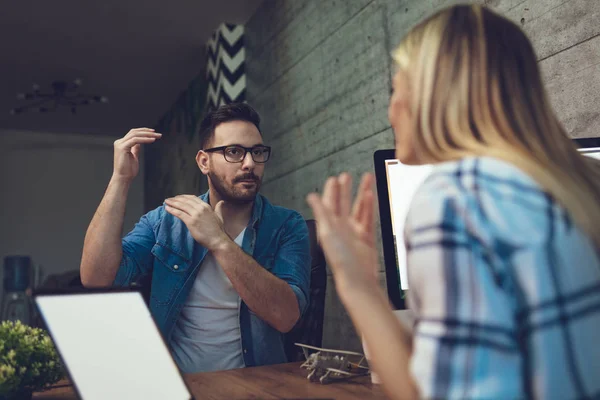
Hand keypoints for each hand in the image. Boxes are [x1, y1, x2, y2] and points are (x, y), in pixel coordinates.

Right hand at [112, 128, 161, 181]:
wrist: (123, 178)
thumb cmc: (128, 170)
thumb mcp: (134, 156)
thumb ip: (135, 149)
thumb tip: (139, 143)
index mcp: (122, 144)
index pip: (133, 133)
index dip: (144, 131)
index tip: (154, 132)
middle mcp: (119, 142)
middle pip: (134, 132)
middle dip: (147, 131)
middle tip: (158, 134)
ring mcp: (120, 144)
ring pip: (135, 134)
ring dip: (147, 134)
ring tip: (157, 136)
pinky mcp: (122, 148)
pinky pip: (135, 140)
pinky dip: (144, 139)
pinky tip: (152, 140)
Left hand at [164, 195, 230, 250]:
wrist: (218, 240)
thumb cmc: (218, 230)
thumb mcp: (219, 216)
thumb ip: (218, 208)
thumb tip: (221, 202)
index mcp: (206, 206)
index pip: (193, 198)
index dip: (184, 197)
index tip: (177, 197)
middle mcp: (201, 208)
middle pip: (186, 201)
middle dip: (176, 199)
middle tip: (169, 199)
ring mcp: (196, 215)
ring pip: (182, 206)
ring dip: (172, 203)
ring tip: (166, 202)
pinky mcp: (191, 222)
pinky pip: (180, 214)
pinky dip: (172, 210)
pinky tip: (167, 208)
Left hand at [306, 173, 379, 297]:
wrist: (358, 278)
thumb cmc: (341, 259)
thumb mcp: (328, 232)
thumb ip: (321, 212)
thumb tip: (311, 196)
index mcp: (329, 226)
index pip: (329, 204)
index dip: (331, 191)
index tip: (334, 179)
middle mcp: (341, 228)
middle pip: (343, 203)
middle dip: (345, 189)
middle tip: (346, 176)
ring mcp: (354, 232)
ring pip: (359, 208)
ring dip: (361, 194)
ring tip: (366, 179)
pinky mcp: (366, 237)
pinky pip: (368, 218)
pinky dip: (369, 207)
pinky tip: (371, 196)